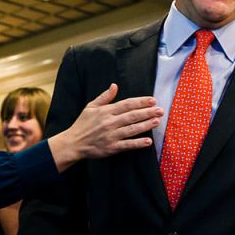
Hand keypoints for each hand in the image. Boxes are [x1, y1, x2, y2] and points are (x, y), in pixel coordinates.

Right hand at [47, 84, 161, 170]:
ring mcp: (111, 135)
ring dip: (146, 125)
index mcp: (106, 111)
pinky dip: (138, 143)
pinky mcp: (111, 148)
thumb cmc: (82, 124)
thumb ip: (104, 97)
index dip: (140, 102)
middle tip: (160, 110)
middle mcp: (110, 122)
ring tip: (157, 121)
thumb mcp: (91, 107)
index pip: (127, 104)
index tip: (152, 100)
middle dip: (147, 112)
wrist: (73, 143)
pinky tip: (148, 141)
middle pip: (132, 116)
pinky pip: (127, 145)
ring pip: (132, 129)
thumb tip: (115, 86)